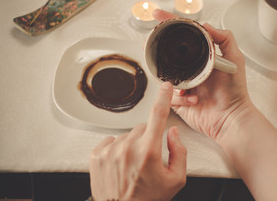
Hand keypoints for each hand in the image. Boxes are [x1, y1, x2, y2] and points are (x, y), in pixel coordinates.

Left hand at [89, 82, 186, 200]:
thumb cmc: (148, 199)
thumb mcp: (175, 180)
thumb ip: (179, 152)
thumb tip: (172, 133)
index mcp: (149, 152)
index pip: (159, 115)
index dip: (164, 97)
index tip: (165, 86)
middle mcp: (128, 148)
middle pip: (143, 127)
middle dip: (148, 138)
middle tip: (147, 158)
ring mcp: (111, 150)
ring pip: (127, 135)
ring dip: (132, 145)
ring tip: (132, 165)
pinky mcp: (97, 154)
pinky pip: (111, 140)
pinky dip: (117, 148)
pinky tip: (120, 163)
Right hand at [153, 10, 252, 141]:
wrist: (230, 118)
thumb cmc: (235, 91)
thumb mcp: (235, 59)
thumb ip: (225, 38)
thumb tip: (206, 25)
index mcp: (201, 57)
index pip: (184, 35)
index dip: (170, 23)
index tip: (157, 14)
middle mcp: (191, 68)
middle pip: (169, 54)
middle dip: (160, 51)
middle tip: (155, 47)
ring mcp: (183, 84)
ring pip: (165, 75)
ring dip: (172, 79)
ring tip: (186, 86)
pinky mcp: (178, 100)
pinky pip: (169, 95)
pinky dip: (181, 97)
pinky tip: (195, 99)